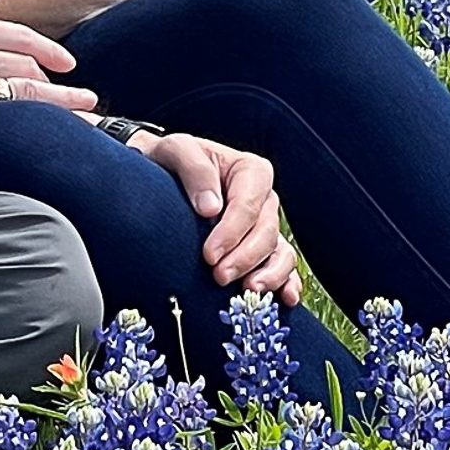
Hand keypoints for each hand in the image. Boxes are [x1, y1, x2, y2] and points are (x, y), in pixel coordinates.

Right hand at [0, 14, 87, 132]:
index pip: (19, 36)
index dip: (49, 51)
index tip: (68, 63)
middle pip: (29, 67)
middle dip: (61, 85)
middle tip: (87, 99)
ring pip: (24, 93)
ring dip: (58, 106)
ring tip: (84, 116)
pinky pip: (2, 118)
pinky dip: (29, 123)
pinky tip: (44, 133)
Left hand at [132, 133, 301, 302]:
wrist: (163, 177)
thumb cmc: (172, 162)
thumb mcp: (175, 151)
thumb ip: (194, 170)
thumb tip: (210, 208)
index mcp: (250, 172)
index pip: (248, 205)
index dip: (232, 232)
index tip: (209, 254)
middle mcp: (264, 199)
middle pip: (266, 232)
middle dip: (244, 258)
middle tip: (219, 276)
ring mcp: (266, 225)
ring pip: (280, 252)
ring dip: (269, 275)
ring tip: (249, 291)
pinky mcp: (263, 248)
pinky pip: (284, 267)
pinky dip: (287, 282)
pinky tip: (284, 298)